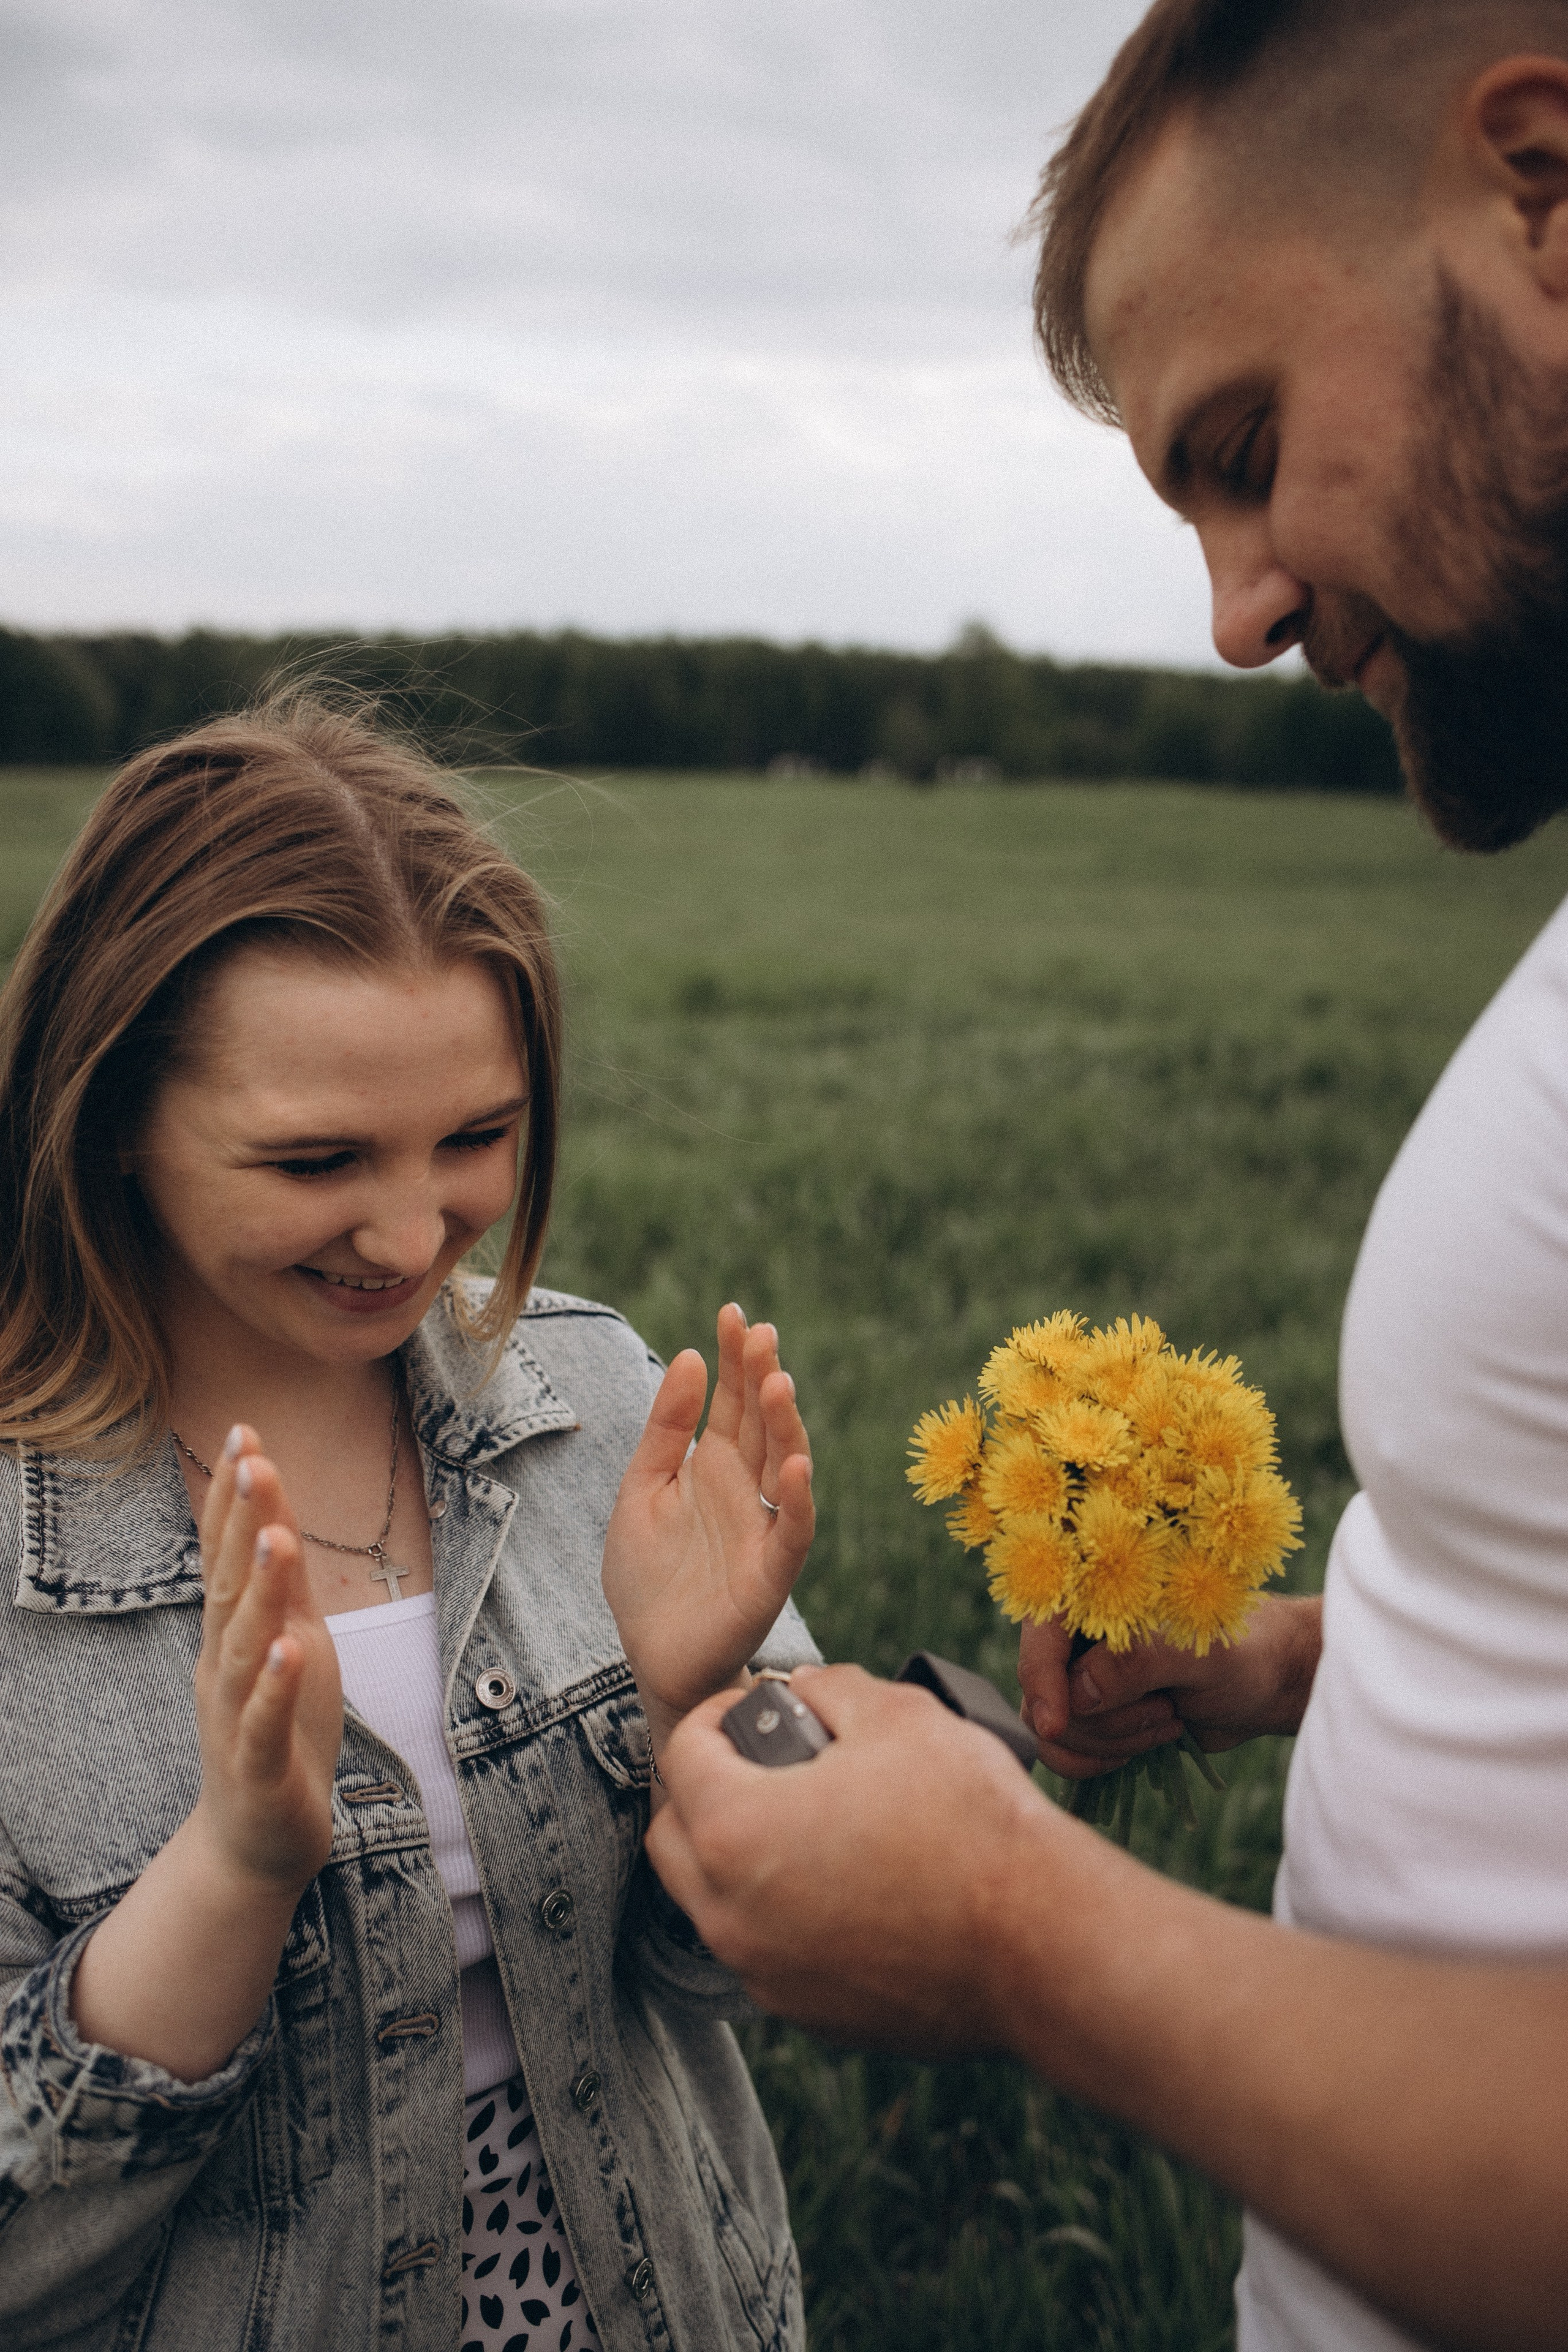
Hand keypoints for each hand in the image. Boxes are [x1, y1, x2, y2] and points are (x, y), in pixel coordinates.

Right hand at [190, 1427, 342, 1892]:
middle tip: (250, 1457)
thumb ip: (282, 1587)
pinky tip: (288, 1650)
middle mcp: (225, 1666)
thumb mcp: (286, 1645)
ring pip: (245, 1646)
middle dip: (240, 1523)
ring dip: (259, 1592)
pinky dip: (275, 1686)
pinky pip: (264, 1722)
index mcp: (234, 1635)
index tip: (244, 1431)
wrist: (256, 1842)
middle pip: (229, 1585)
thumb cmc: (275, 1732)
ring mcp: (237, 1716)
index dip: (233, 1497)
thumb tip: (279, 1512)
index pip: (227, 1554)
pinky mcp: (260, 1766)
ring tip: (275, 1536)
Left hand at [601, 1304, 813, 1731]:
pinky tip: (794, 1466)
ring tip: (776, 1382)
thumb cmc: (648, 1578)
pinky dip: (797, 1500)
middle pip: (763, 1425)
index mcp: (716, 1466)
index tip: (732, 1313)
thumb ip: (666, 1430)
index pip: (733, 1401)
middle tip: (759, 1334)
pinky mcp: (769, 1573)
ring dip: (785, 1426)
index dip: (736, 1358)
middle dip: (762, 1378)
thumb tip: (688, 1356)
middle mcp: (747, 1490)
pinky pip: (792, 1531)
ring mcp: (762, 1529)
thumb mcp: (641, 1489)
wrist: (652, 1657)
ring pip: (785, 1467)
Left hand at [646, 1664, 1060, 2052]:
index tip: (754, 1707)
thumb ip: (830, 1689)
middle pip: (674, 1839)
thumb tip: (805, 1689)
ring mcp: (766, 1974)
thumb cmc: (968, 1820)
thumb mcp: (898, 1712)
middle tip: (761, 1765)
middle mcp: (731, 1914)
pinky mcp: (809, 2016)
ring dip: (739, 1859)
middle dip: (703, 1791)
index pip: (681, 1755)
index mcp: (735, 1830)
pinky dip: (783, 1916)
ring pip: (715, 1905)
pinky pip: (767, 1953)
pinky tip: (846, 1886)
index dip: (714, 1716)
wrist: (1039, 1940)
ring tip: (809, 1824)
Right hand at [1020, 1595, 1322, 1778]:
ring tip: (1171, 1719)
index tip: (1054, 1724)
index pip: (1040, 1637)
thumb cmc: (1244, 1648)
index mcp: (1093, 1595)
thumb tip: (1078, 1693)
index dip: (1040, 1680)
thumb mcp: (1197, 1649)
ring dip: (1114, 1742)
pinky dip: (1103, 1762)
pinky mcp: (1095, 1717)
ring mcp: (1082, 1679)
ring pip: (1058, 1732)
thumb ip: (1137, 1661)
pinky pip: (1067, 1754)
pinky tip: (1153, 1743)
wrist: (1270, 1680)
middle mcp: (1077, 1636)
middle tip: (1168, 1709)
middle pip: (1046, 1697)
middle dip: (1106, 1721)